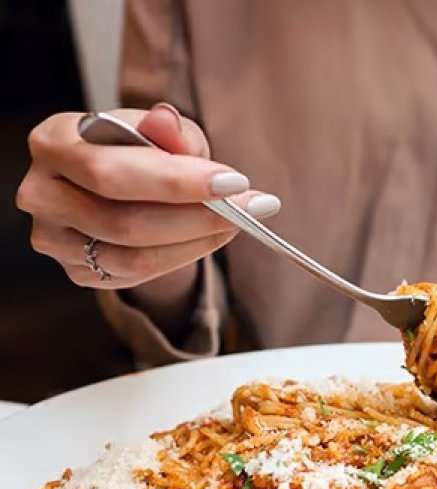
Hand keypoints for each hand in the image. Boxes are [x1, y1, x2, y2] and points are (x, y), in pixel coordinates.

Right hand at [15, 104, 280, 288]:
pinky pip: (137, 274)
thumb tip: (167, 122)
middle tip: (250, 207)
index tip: (234, 182)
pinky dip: (183, 256)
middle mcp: (42, 192)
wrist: (122, 187)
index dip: (176, 181)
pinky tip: (211, 237)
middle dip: (197, 215)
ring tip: (238, 221)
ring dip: (197, 241)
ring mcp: (55, 238)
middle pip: (123, 220)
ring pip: (134, 255)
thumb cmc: (138, 150)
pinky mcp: (77, 270)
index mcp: (53, 141)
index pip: (110, 170)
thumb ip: (169, 131)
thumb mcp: (161, 132)